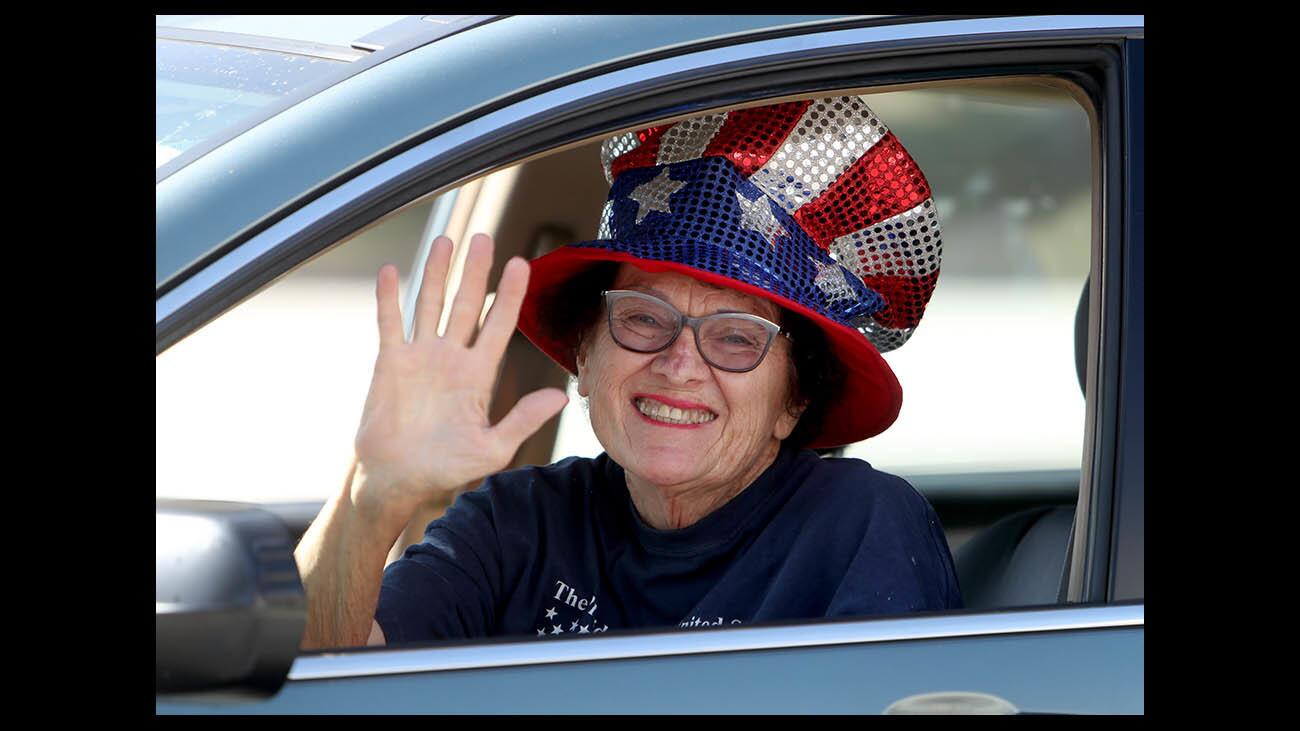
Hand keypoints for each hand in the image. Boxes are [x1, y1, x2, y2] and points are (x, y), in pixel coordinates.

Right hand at [350, 233, 567, 526]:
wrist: (399, 480)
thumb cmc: (446, 469)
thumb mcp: (492, 449)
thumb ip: (523, 420)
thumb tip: (561, 395)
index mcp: (478, 375)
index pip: (499, 326)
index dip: (509, 296)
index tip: (522, 265)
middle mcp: (451, 358)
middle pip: (466, 305)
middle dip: (475, 271)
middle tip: (484, 238)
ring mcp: (420, 357)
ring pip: (431, 304)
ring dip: (438, 273)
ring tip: (446, 239)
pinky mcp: (390, 363)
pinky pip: (390, 323)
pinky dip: (390, 297)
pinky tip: (393, 271)